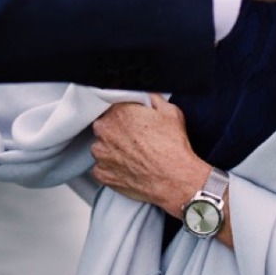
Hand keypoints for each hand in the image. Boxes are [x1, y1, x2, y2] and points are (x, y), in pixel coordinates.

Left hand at [89, 94, 206, 212]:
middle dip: (117, 131)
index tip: (133, 122)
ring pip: (101, 147)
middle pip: (105, 126)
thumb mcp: (169, 111)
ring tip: (133, 155)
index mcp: (119, 112)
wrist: (175, 179)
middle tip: (135, 139)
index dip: (124, 114)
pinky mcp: (101, 174)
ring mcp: (101, 154)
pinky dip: (110, 168)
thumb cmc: (173, 147)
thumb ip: (151, 98)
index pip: (113, 106)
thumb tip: (144, 95)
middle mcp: (105, 131)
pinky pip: (100, 168)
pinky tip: (126, 168)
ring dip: (112, 150)